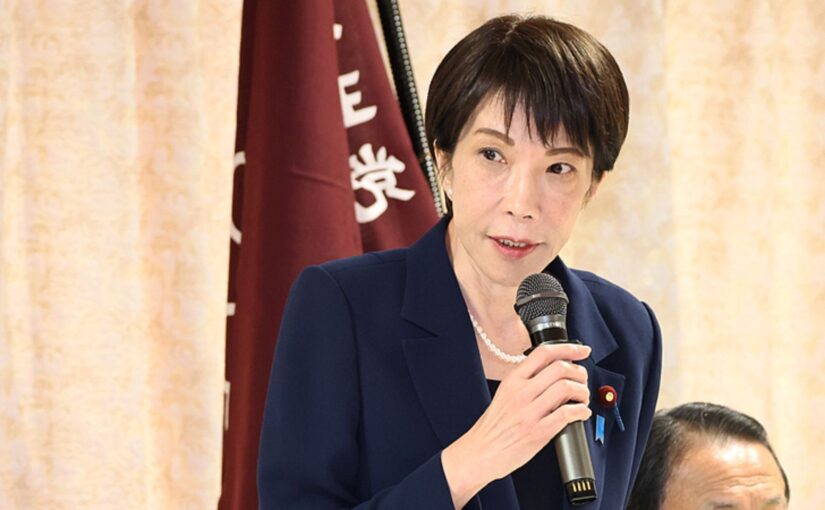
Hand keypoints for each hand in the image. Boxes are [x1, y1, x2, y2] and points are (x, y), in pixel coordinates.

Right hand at [441, 343, 591, 507]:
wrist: (481, 451)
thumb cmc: (493, 426)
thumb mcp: (504, 394)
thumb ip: (526, 381)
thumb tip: (555, 373)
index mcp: (512, 380)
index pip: (543, 353)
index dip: (568, 348)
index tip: (582, 351)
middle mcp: (521, 392)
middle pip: (560, 368)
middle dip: (580, 372)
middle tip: (583, 380)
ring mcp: (529, 412)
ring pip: (567, 388)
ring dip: (582, 392)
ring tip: (582, 398)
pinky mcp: (539, 432)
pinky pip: (568, 414)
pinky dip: (581, 411)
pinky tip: (581, 413)